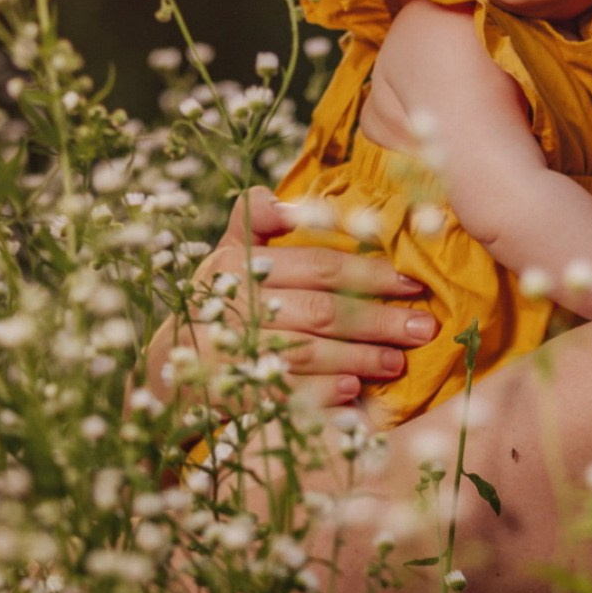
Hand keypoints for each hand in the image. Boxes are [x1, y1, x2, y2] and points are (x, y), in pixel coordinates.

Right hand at [142, 188, 435, 408]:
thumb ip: (257, 219)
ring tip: (397, 363)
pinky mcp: (226, 391)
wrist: (168, 366)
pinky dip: (320, 393)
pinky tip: (352, 393)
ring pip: (306, 351)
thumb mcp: (232, 252)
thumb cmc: (221, 298)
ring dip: (358, 358)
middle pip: (320, 310)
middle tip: (423, 328)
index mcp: (235, 260)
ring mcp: (226, 349)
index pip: (318, 265)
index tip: (413, 283)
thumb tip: (281, 199)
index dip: (370, 272)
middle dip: (378, 320)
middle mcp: (229, 301)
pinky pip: (284, 392)